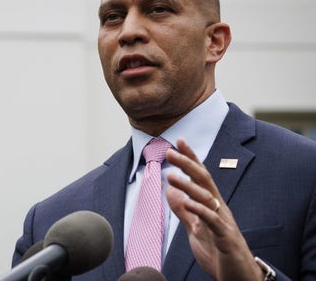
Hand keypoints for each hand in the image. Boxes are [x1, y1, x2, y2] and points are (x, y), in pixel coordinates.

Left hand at [165, 138, 262, 280]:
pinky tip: (187, 203)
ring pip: (207, 198)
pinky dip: (200, 211)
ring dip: (189, 186)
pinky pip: (212, 222)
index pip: (200, 176)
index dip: (190, 158)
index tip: (178, 141)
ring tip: (171, 176)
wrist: (239, 277)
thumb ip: (185, 211)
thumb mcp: (196, 229)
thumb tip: (171, 193)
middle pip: (204, 181)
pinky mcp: (225, 238)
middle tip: (170, 152)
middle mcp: (219, 209)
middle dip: (188, 164)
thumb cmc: (219, 253)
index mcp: (212, 205)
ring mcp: (223, 222)